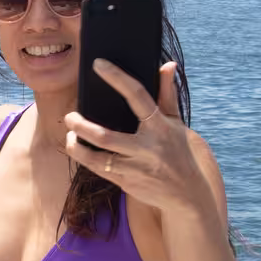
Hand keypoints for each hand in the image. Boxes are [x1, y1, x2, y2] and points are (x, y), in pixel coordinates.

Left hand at [63, 61, 210, 219]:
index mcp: (161, 127)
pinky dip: (85, 159)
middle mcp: (147, 149)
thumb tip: (167, 65)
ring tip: (70, 135)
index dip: (117, 77)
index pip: (137, 96)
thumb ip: (168, 95)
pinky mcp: (126, 183)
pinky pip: (99, 170)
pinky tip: (79, 148)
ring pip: (96, 158)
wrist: (190, 196)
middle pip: (105, 136)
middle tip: (70, 115)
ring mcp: (135, 168)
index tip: (98, 64)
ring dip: (77, 146)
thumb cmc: (182, 154)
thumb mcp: (177, 124)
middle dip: (82, 125)